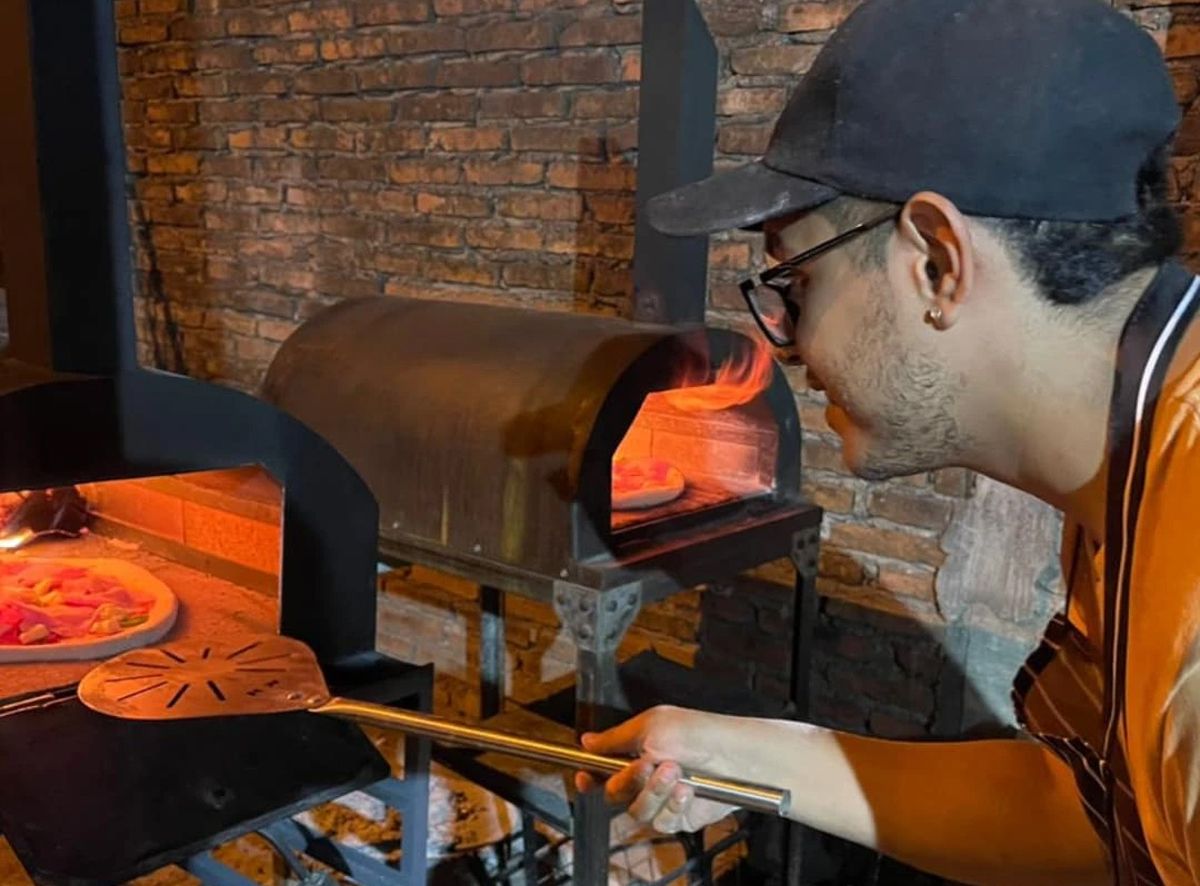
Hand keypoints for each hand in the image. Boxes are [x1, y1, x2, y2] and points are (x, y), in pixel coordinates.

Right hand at [574, 705, 735, 833]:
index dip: (589, 777)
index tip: (586, 777)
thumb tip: (587, 740)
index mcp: (634, 753)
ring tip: (674, 772)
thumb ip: (614, 739)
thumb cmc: (698, 732)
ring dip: (654, 791)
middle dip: (628, 780)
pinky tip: (686, 790)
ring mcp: (661, 800)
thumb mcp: (651, 725)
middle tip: (646, 764)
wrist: (734, 756)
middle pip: (614, 794)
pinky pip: (661, 823)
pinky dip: (673, 806)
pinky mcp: (678, 818)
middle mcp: (645, 779)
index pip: (601, 771)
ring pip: (637, 810)